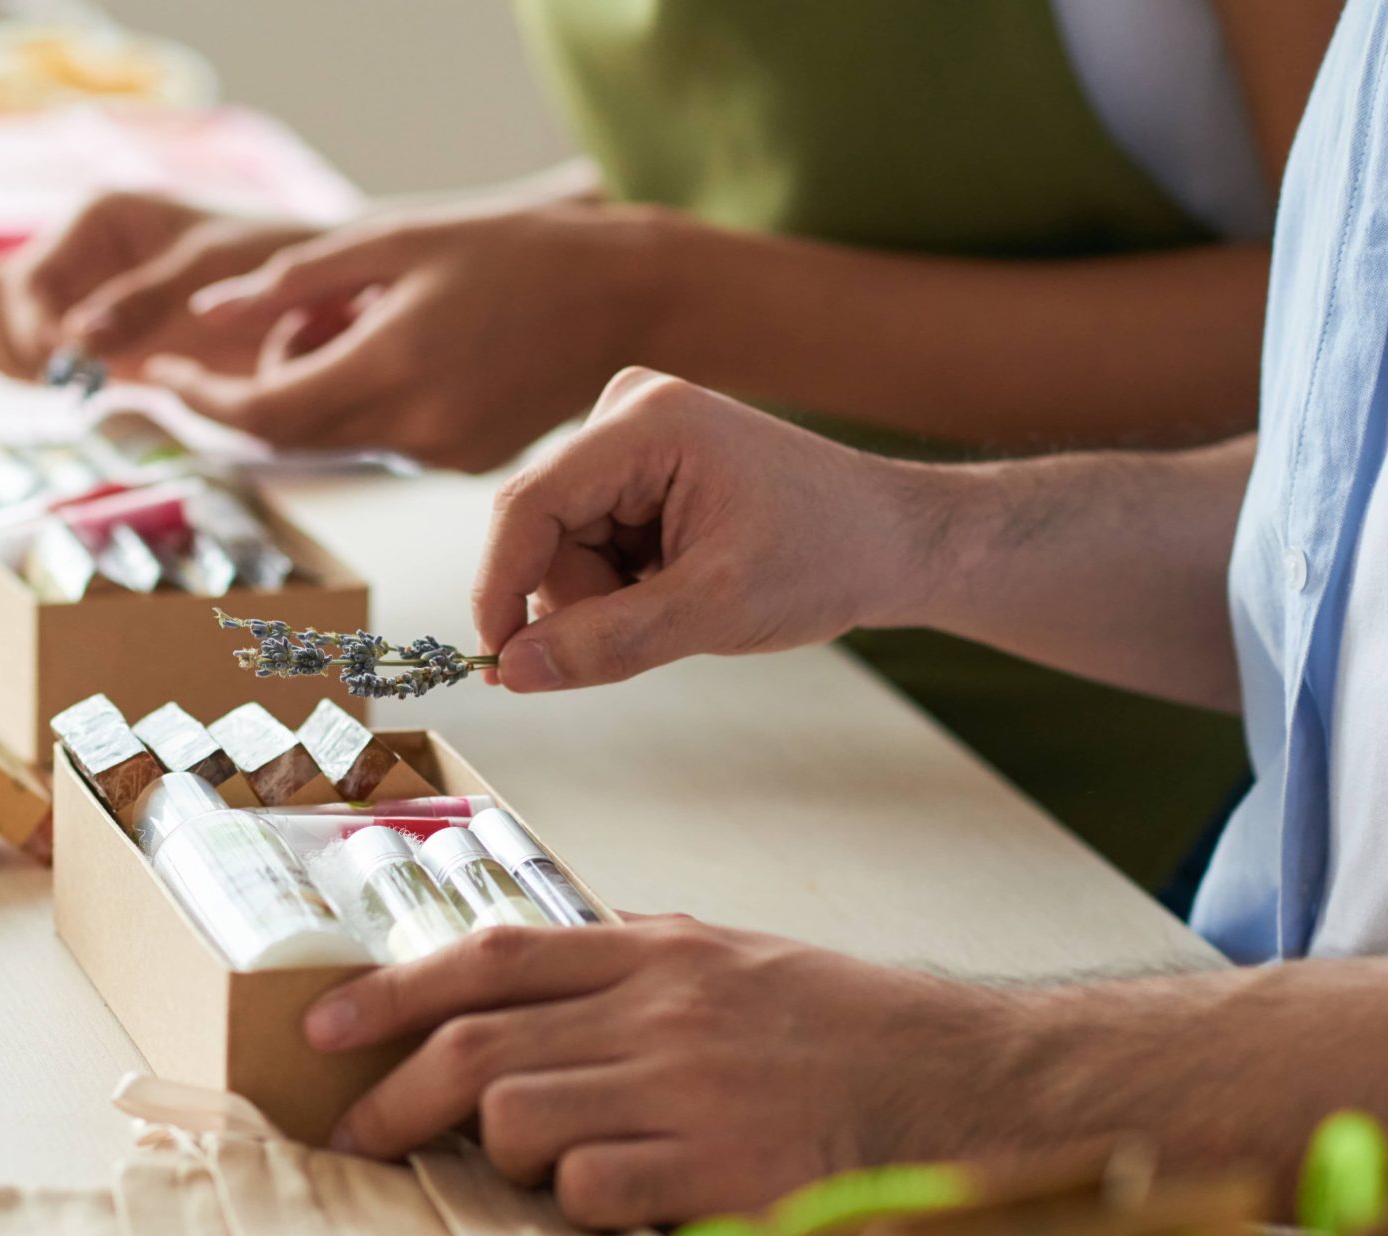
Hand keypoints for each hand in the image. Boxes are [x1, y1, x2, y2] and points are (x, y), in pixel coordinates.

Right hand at [0, 190, 318, 379]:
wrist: (317, 288)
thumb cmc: (273, 261)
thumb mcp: (213, 271)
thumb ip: (142, 303)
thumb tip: (74, 342)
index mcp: (96, 217)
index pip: (20, 281)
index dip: (30, 330)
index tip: (68, 368)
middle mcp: (75, 252)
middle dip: (10, 348)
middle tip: (67, 381)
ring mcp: (78, 295)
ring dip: (15, 367)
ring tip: (75, 387)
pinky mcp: (93, 336)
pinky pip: (30, 359)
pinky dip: (38, 381)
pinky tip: (87, 393)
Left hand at [145, 203, 663, 470]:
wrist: (625, 298)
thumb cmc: (514, 248)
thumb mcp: (397, 238)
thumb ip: (295, 279)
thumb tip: (205, 312)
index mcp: (393, 364)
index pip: (263, 414)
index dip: (203, 402)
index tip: (164, 376)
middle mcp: (414, 427)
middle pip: (289, 439)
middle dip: (244, 400)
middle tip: (234, 351)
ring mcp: (440, 456)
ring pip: (334, 441)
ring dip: (307, 397)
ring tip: (351, 323)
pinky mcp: (461, 465)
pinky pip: (380, 443)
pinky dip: (358, 406)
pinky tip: (398, 350)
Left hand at [303, 917, 1001, 1227]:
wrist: (962, 1079)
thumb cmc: (841, 1026)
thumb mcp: (731, 958)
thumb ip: (631, 961)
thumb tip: (522, 975)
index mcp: (656, 950)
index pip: (490, 957)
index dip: (388, 991)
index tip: (323, 1028)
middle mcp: (660, 1011)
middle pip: (476, 1048)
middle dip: (394, 1097)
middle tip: (358, 1135)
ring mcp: (688, 1089)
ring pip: (518, 1122)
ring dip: (496, 1156)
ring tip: (527, 1170)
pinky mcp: (722, 1169)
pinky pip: (593, 1190)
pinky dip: (575, 1204)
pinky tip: (605, 1203)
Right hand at [469, 369, 970, 691]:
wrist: (891, 539)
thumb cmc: (826, 557)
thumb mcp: (716, 611)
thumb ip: (608, 643)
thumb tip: (513, 671)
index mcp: (645, 423)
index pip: (527, 506)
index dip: (498, 589)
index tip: (497, 663)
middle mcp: (627, 411)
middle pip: (543, 532)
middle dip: (582, 599)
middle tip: (662, 623)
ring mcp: (630, 434)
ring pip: (563, 546)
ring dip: (606, 595)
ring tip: (686, 596)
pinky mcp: (637, 464)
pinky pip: (590, 542)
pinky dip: (624, 582)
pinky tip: (681, 580)